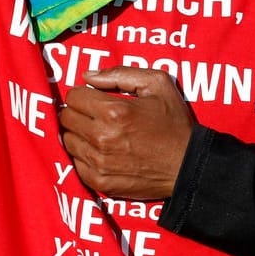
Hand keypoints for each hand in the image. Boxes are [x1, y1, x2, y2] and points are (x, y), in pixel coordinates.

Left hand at [58, 66, 197, 199]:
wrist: (188, 165)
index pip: (73, 96)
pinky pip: (75, 163)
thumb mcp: (158, 85)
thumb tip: (88, 76)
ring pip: (68, 141)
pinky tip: (103, 152)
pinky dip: (85, 156)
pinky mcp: (99, 181)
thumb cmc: (174, 123)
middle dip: (79, 113)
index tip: (96, 99)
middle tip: (98, 116)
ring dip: (80, 135)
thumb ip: (121, 74)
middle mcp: (101, 137)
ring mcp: (99, 162)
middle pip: (66, 118)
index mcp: (114, 111)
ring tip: (101, 134)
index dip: (85, 94)